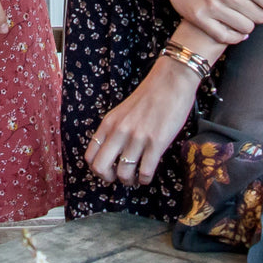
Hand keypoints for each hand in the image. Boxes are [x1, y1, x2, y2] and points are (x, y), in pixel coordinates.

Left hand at [85, 55, 200, 186]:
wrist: (171, 80)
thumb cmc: (150, 95)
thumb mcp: (123, 111)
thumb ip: (115, 129)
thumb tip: (113, 152)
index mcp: (109, 123)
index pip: (90, 156)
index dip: (98, 169)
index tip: (109, 170)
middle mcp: (119, 132)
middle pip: (101, 168)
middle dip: (109, 179)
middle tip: (120, 177)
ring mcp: (137, 138)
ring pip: (123, 174)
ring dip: (129, 181)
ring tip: (136, 177)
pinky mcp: (156, 143)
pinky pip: (145, 172)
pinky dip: (145, 179)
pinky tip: (148, 175)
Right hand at [151, 0, 262, 44]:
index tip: (262, 2)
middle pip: (259, 17)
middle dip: (259, 15)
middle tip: (251, 11)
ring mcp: (213, 7)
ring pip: (245, 28)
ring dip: (247, 25)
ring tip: (242, 18)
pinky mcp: (200, 18)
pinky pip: (225, 37)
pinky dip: (234, 37)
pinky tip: (236, 31)